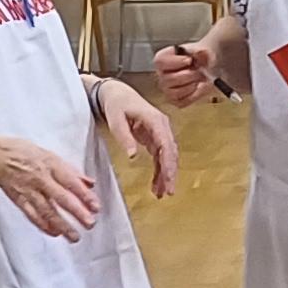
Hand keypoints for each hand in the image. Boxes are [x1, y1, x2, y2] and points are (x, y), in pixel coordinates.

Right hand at [0, 135, 100, 239]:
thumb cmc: (24, 153)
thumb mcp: (50, 155)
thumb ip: (71, 171)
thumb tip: (90, 182)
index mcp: (51, 165)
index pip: (71, 182)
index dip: (85, 195)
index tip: (96, 207)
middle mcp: (41, 179)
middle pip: (61, 198)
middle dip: (77, 212)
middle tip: (90, 224)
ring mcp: (29, 191)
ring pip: (47, 211)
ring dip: (62, 225)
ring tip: (74, 237)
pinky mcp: (20, 200)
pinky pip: (32, 215)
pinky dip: (44, 225)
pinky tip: (54, 233)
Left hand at [96, 81, 180, 199]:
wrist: (117, 93)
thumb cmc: (116, 104)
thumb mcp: (116, 120)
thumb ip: (124, 137)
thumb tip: (133, 156)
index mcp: (155, 120)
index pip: (166, 144)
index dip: (168, 163)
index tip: (168, 178)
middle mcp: (162, 126)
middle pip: (171, 153)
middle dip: (170, 173)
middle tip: (168, 192)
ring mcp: (160, 132)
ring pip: (168, 157)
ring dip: (165, 175)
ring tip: (160, 193)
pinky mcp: (156, 138)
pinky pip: (161, 157)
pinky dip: (160, 171)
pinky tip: (156, 185)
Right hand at [153, 36, 224, 106]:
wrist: (206, 67)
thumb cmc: (199, 58)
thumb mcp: (200, 50)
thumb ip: (200, 51)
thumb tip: (200, 53)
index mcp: (163, 59)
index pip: (160, 62)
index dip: (175, 62)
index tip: (189, 60)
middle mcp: (162, 75)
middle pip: (169, 79)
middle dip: (189, 75)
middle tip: (199, 71)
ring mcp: (167, 89)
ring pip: (174, 93)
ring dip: (191, 86)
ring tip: (201, 79)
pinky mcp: (175, 100)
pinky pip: (182, 102)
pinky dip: (194, 95)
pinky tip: (200, 87)